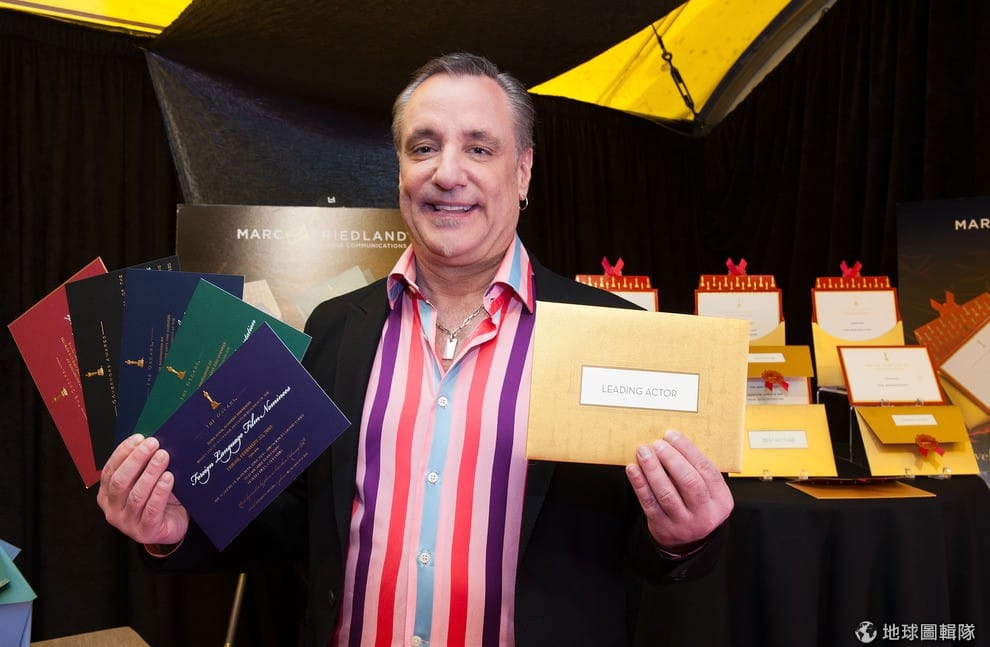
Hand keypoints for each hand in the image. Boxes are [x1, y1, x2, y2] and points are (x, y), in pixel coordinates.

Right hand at [96, 434, 188, 546]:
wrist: (174, 524)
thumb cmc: (159, 499)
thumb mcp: (146, 481)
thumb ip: (143, 466)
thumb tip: (150, 441)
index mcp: (107, 495)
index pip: (110, 471)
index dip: (123, 453)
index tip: (139, 438)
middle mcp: (113, 510)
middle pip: (120, 481)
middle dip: (136, 459)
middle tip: (153, 444)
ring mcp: (127, 524)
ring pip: (136, 495)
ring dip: (150, 473)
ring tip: (163, 457)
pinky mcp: (145, 532)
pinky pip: (152, 510)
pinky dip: (160, 492)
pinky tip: (168, 478)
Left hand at [626, 429, 732, 553]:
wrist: (688, 542)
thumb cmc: (695, 506)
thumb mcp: (708, 492)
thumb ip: (697, 471)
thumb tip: (673, 442)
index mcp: (721, 500)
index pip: (706, 470)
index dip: (688, 450)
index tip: (672, 435)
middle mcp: (705, 514)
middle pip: (688, 482)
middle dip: (671, 459)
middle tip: (657, 444)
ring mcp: (684, 524)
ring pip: (666, 493)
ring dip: (652, 469)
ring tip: (643, 452)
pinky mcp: (663, 528)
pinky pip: (649, 503)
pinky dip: (640, 484)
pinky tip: (633, 469)